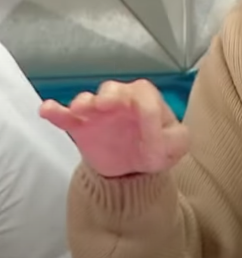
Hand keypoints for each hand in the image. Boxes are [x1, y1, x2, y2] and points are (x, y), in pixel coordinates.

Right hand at [39, 79, 188, 177]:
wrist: (134, 167)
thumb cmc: (159, 146)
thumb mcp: (177, 144)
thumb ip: (175, 138)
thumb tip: (158, 136)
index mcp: (147, 99)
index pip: (145, 96)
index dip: (147, 112)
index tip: (147, 131)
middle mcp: (121, 100)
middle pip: (114, 90)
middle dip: (109, 95)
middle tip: (103, 104)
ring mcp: (98, 113)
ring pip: (88, 100)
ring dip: (84, 102)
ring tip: (80, 109)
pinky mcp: (80, 127)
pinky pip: (64, 116)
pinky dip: (55, 111)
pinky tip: (47, 109)